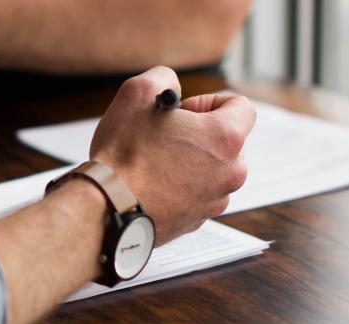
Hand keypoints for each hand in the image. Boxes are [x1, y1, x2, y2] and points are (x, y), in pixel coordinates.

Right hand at [89, 66, 254, 244]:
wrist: (107, 208)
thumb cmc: (123, 153)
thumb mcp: (137, 93)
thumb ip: (163, 78)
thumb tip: (170, 86)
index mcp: (225, 138)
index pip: (241, 106)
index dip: (210, 101)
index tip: (184, 111)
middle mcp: (231, 172)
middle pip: (226, 141)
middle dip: (197, 134)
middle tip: (164, 136)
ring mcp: (216, 200)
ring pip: (210, 169)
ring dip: (188, 161)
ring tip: (153, 161)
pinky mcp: (198, 220)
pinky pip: (196, 194)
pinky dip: (179, 186)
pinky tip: (150, 183)